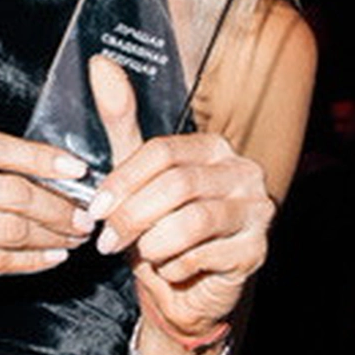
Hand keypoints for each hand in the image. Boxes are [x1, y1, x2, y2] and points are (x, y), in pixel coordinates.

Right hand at [0, 131, 91, 327]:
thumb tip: (51, 173)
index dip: (40, 156)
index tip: (76, 168)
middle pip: (10, 191)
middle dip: (56, 205)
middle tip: (84, 216)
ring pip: (8, 228)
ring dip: (50, 235)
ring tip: (73, 237)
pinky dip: (32, 261)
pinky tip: (51, 259)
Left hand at [86, 56, 273, 338]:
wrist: (184, 291)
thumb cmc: (160, 229)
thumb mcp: (136, 176)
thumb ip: (121, 122)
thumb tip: (100, 63)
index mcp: (213, 148)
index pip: (162, 152)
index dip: (123, 181)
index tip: (96, 209)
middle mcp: (242, 172)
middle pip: (176, 186)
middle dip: (133, 216)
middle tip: (108, 240)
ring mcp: (256, 211)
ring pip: (190, 222)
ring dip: (152, 243)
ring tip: (139, 253)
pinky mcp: (257, 250)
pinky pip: (202, 256)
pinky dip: (173, 266)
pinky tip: (170, 269)